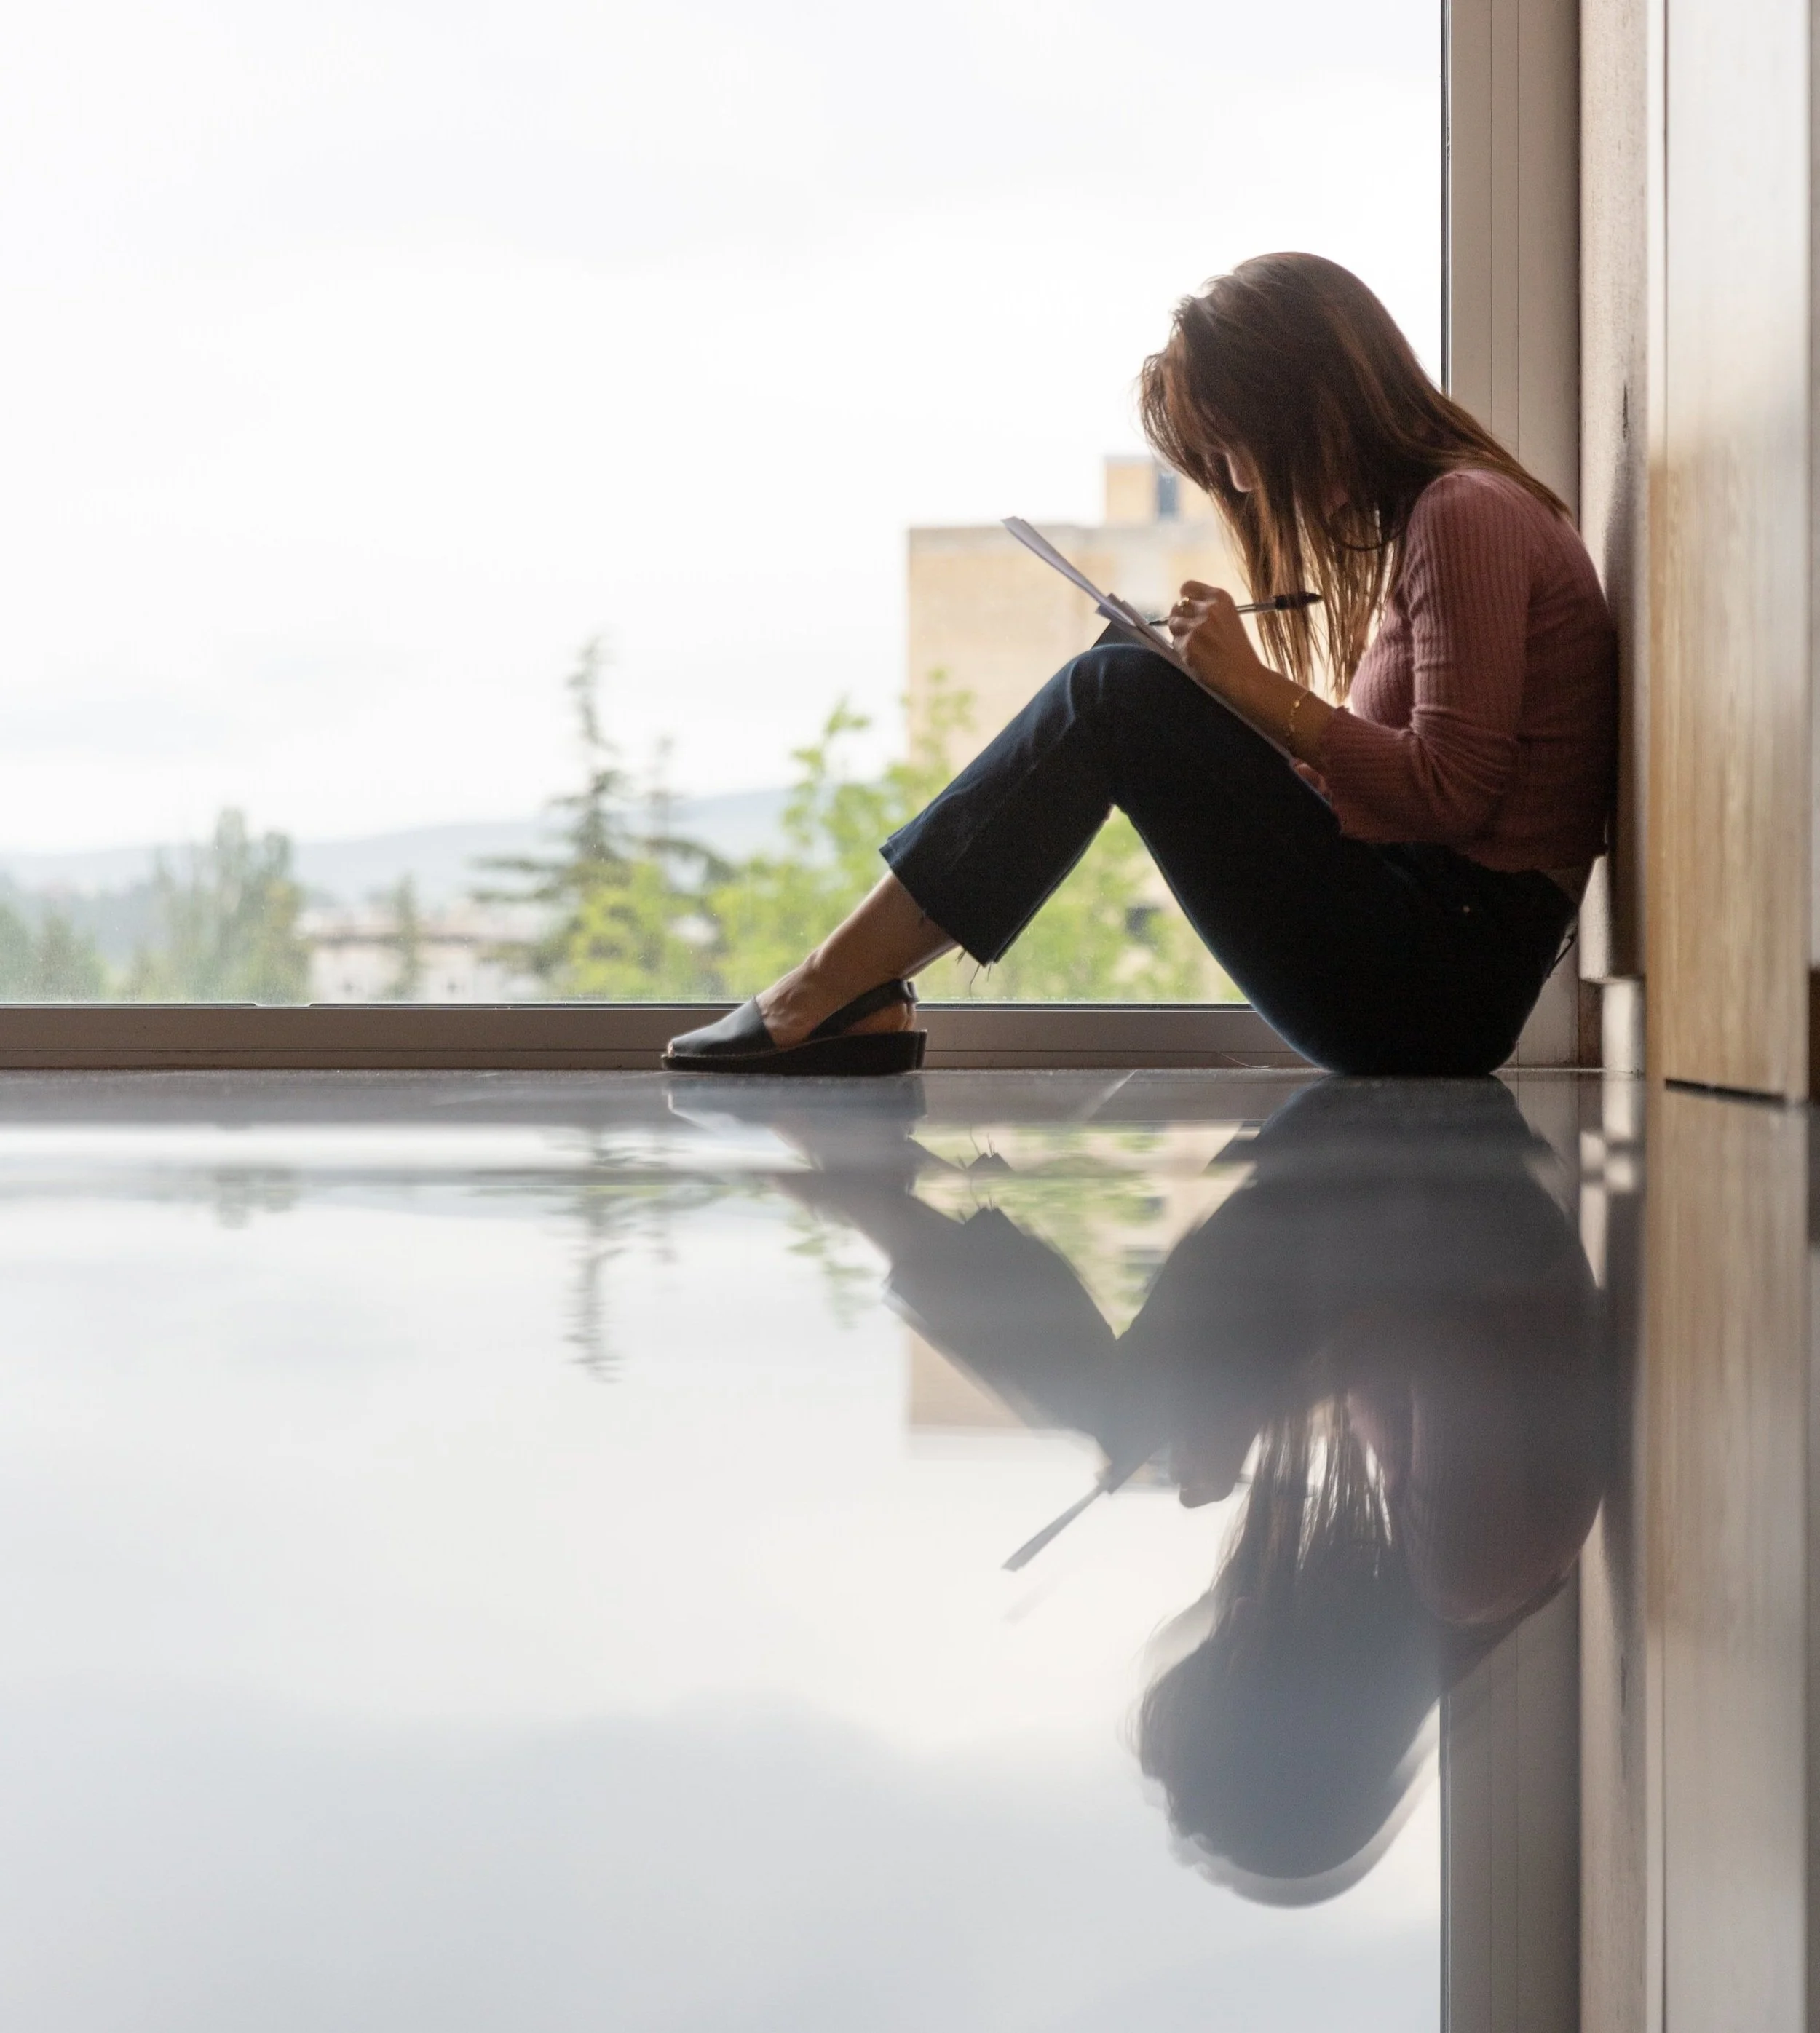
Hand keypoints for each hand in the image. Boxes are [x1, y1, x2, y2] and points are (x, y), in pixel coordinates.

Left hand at [1165, 581, 1269, 702]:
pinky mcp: (1188, 644)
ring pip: (1173, 623)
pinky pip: (1175, 643)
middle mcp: (1208, 609)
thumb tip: (1184, 608)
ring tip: (1195, 645)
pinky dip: (1182, 651)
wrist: (1244, 675)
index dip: (1185, 601)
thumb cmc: (1238, 649)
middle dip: (1181, 618)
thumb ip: (1208, 610)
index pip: (1187, 587)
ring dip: (1180, 634)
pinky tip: (1196, 657)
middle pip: (1177, 606)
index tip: (1189, 612)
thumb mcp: (1228, 618)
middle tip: (1191, 633)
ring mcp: (1197, 626)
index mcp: (1220, 598)